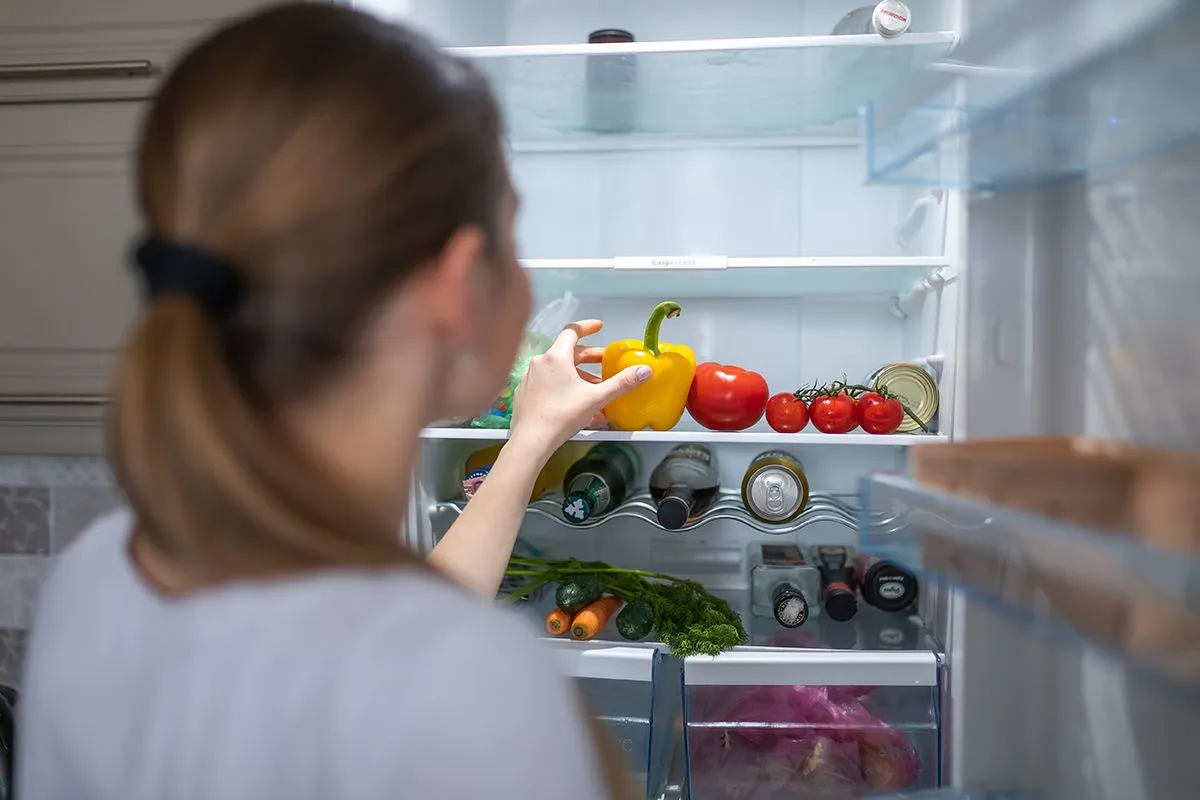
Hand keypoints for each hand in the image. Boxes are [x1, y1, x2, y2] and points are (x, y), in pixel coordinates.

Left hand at [509, 320, 650, 455]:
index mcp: (556, 357)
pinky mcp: (524, 391)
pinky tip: (573, 399)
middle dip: (588, 356)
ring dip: (577, 373)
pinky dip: (562, 384)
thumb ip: (621, 382)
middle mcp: (540, 362)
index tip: (599, 327)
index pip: (572, 331)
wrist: (531, 440)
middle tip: (604, 361)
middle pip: (567, 351)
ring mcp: (529, 376)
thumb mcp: (596, 398)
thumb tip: (644, 371)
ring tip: (593, 386)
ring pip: (557, 368)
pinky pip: (547, 381)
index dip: (587, 327)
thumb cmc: (562, 416)